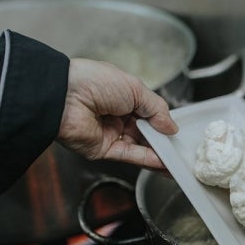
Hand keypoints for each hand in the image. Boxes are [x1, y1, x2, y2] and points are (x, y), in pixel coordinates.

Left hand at [57, 58, 177, 170]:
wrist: (64, 96)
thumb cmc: (94, 82)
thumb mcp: (135, 88)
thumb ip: (157, 109)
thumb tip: (171, 126)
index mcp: (121, 96)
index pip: (147, 112)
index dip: (162, 122)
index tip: (176, 130)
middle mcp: (116, 115)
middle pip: (145, 132)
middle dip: (162, 140)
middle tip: (179, 147)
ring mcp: (110, 134)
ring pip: (140, 146)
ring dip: (158, 153)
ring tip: (176, 158)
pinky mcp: (103, 150)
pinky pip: (130, 156)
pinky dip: (148, 160)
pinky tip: (163, 162)